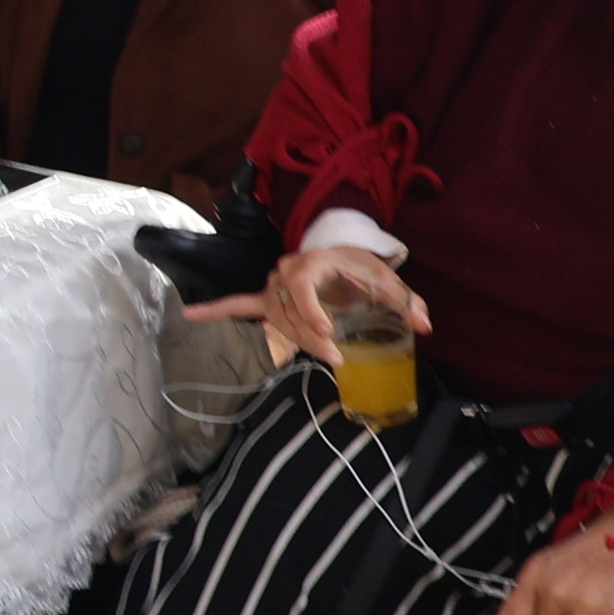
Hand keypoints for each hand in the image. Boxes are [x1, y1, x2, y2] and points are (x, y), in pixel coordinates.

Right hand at [183, 242, 428, 368]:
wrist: (343, 256)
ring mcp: (273, 284)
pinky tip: (190, 315)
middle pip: (287, 311)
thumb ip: (405, 301)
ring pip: (274, 319)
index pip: (301, 286)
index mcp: (312, 261)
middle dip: (310, 337)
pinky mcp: (267, 297)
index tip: (328, 333)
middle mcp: (286, 270)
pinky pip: (237, 303)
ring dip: (296, 339)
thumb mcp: (387, 281)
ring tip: (325, 355)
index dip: (311, 311)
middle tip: (337, 358)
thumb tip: (423, 324)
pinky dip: (214, 310)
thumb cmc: (363, 268)